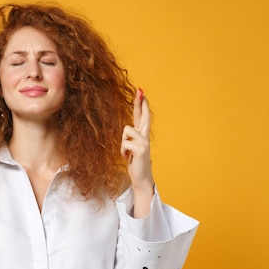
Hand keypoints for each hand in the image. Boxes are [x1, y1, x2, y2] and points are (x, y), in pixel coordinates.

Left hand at [121, 88, 153, 215]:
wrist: (141, 177)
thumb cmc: (135, 162)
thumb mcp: (132, 147)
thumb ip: (131, 137)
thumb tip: (127, 129)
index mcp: (142, 135)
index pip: (142, 116)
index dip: (141, 104)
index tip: (141, 91)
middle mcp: (145, 136)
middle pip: (143, 116)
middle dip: (140, 103)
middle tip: (140, 91)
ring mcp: (144, 142)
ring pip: (126, 130)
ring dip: (123, 143)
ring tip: (126, 152)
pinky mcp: (141, 149)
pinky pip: (125, 143)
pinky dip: (123, 152)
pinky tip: (127, 158)